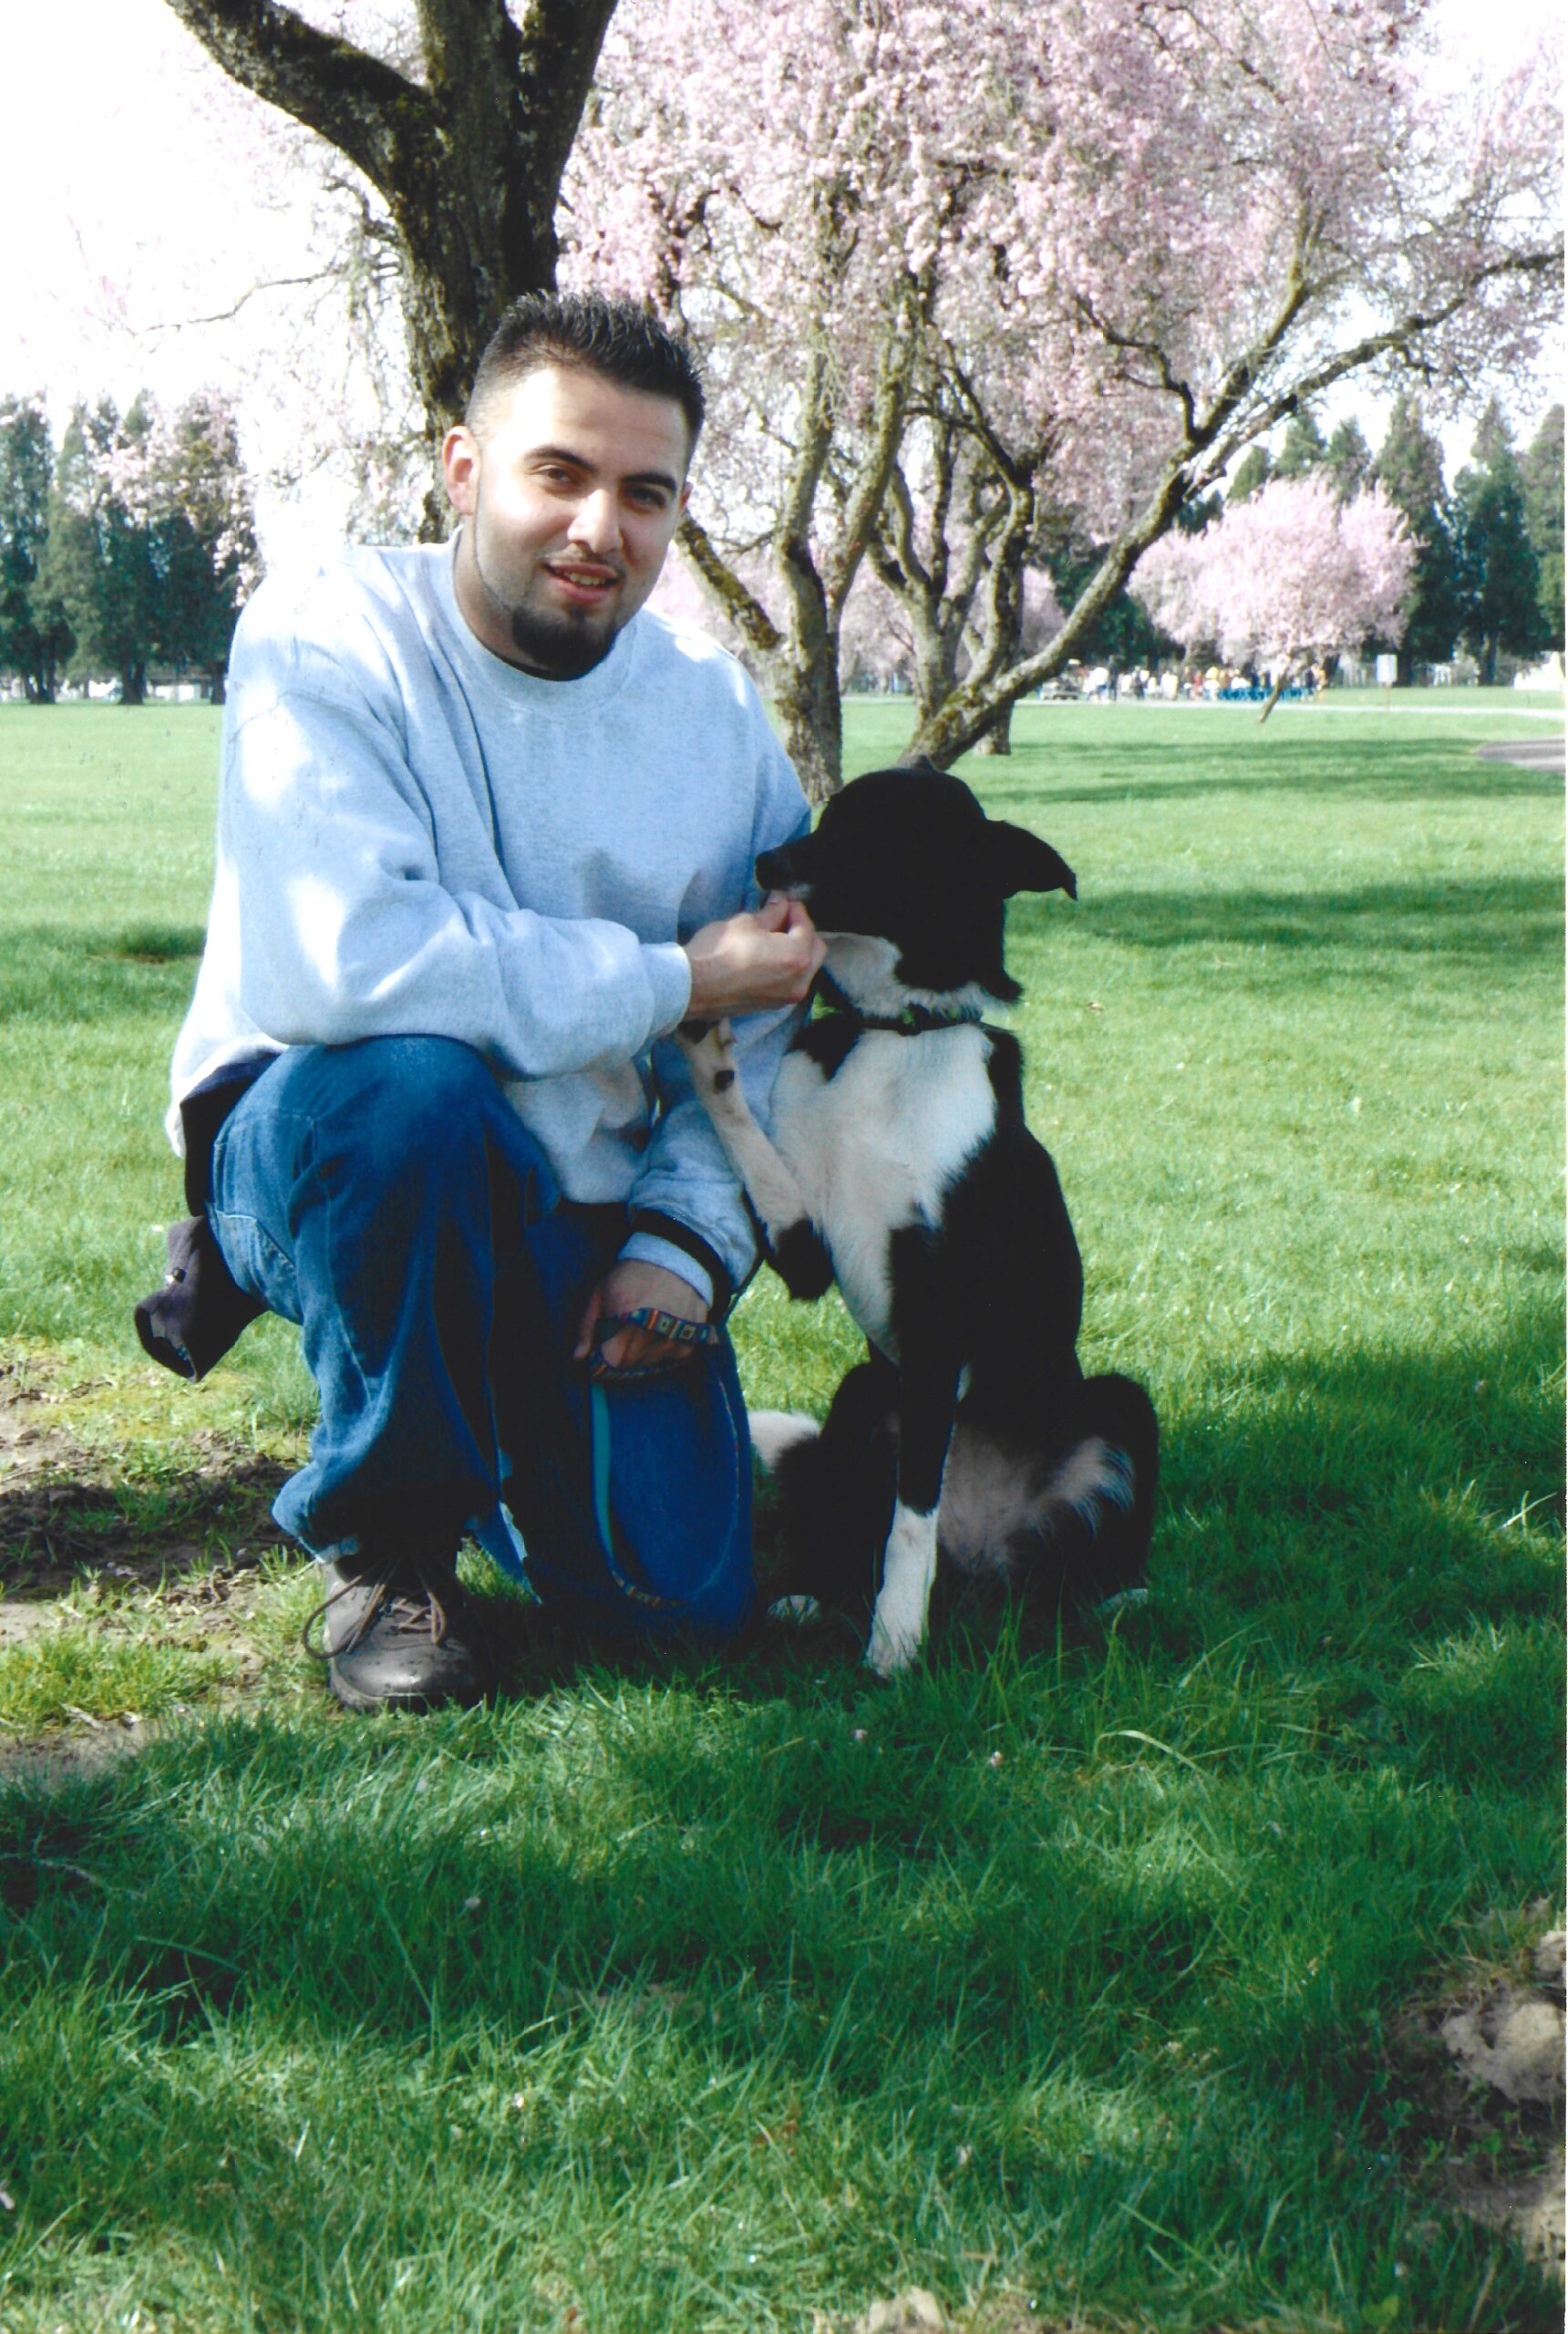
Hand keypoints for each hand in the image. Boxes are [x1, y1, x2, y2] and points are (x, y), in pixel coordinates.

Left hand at [573, 1259, 709, 1377]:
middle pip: (628, 1365)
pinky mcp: (687, 1343)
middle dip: (620, 1354)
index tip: (601, 1350)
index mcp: (625, 1321)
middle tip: (621, 1334)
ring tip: (642, 1329)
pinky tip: (660, 1330)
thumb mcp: (602, 1293)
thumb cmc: (632, 1275)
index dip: (602, 1358)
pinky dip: (662, 1350)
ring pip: (648, 1364)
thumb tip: (577, 1357)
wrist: (674, 1260)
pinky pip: (669, 1359)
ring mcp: (672, 1341)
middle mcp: (651, 1335)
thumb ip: (588, 1327)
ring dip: (640, 1353)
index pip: (610, 1361)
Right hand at [682, 895, 823, 1020]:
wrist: (692, 987)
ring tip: (774, 935)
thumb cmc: (718, 951)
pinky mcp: (774, 1005)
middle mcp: (800, 981)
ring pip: (805, 968)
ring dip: (797, 950)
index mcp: (797, 957)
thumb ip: (772, 912)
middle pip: (815, 949)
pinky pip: (792, 981)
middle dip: (802, 931)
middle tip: (782, 916)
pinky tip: (769, 955)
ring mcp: (788, 997)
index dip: (795, 908)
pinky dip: (788, 966)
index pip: (806, 926)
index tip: (782, 899)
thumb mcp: (747, 922)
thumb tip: (781, 902)